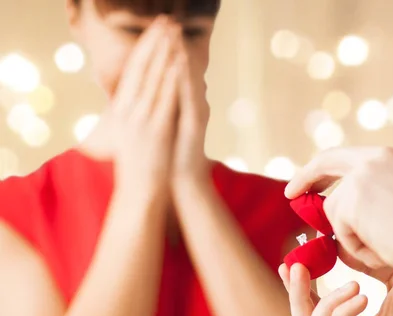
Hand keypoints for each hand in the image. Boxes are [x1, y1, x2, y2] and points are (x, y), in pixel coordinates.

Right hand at [86, 17, 182, 201]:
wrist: (140, 191)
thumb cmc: (138, 163)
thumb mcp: (131, 133)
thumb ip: (134, 114)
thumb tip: (139, 97)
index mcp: (122, 109)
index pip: (134, 71)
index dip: (145, 47)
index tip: (155, 28)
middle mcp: (128, 110)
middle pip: (142, 68)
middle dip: (155, 42)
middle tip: (166, 19)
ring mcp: (141, 119)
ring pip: (153, 78)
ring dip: (163, 52)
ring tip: (173, 31)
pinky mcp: (155, 129)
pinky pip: (164, 99)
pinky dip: (170, 79)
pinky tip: (178, 61)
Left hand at [171, 34, 210, 184]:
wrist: (184, 180)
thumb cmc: (175, 153)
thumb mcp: (169, 122)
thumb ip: (170, 105)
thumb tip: (164, 92)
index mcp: (184, 102)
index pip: (176, 70)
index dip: (169, 50)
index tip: (159, 29)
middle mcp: (193, 103)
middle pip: (184, 69)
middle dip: (175, 45)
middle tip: (170, 22)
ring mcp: (196, 112)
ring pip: (188, 78)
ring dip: (182, 55)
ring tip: (175, 34)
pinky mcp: (195, 123)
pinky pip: (189, 96)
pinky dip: (184, 78)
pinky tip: (180, 63)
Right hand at [278, 249, 392, 315]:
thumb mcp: (387, 270)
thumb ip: (359, 262)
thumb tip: (331, 243)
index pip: (314, 312)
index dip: (298, 289)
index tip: (289, 264)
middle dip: (297, 296)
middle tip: (297, 267)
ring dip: (324, 304)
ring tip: (352, 284)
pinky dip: (341, 314)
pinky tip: (361, 294)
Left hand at [285, 146, 392, 273]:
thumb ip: (372, 200)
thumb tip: (332, 216)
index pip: (351, 156)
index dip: (327, 169)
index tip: (311, 182)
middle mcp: (378, 156)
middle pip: (328, 161)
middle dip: (306, 178)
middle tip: (291, 194)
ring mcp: (363, 174)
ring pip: (335, 209)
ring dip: (352, 236)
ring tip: (384, 247)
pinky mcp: (351, 197)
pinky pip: (338, 229)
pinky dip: (355, 247)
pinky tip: (381, 250)